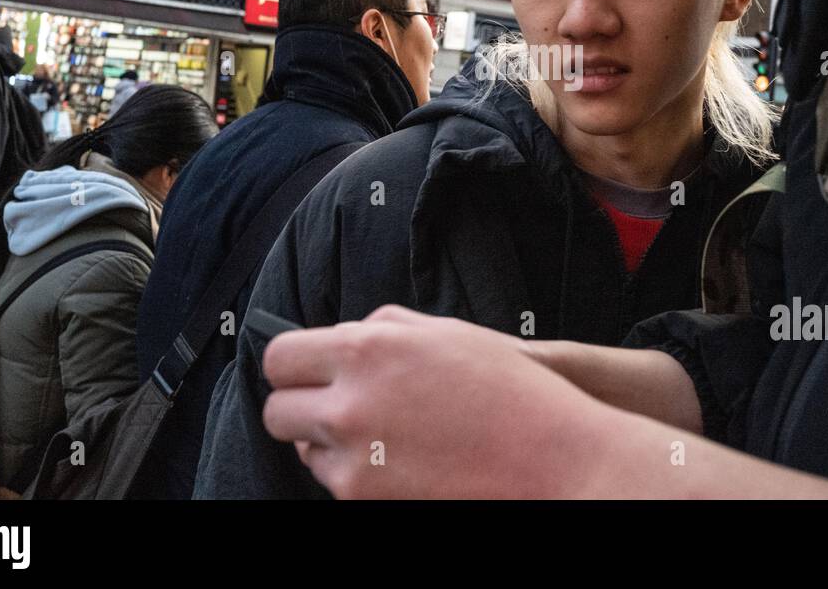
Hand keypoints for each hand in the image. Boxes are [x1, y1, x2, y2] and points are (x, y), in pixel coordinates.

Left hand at [261, 305, 613, 498]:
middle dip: (299, 407)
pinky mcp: (364, 500)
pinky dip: (356, 472)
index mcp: (368, 348)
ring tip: (382, 433)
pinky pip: (334, 483)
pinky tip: (400, 459)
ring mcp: (355, 459)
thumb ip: (384, 328)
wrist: (550, 458)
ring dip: (328, 441)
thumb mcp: (447, 333)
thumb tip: (343, 335)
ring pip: (303, 451)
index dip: (293, 365)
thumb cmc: (508, 390)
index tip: (305, 370)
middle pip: (277, 411)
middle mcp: (351, 403)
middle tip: (333, 405)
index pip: (281, 357)